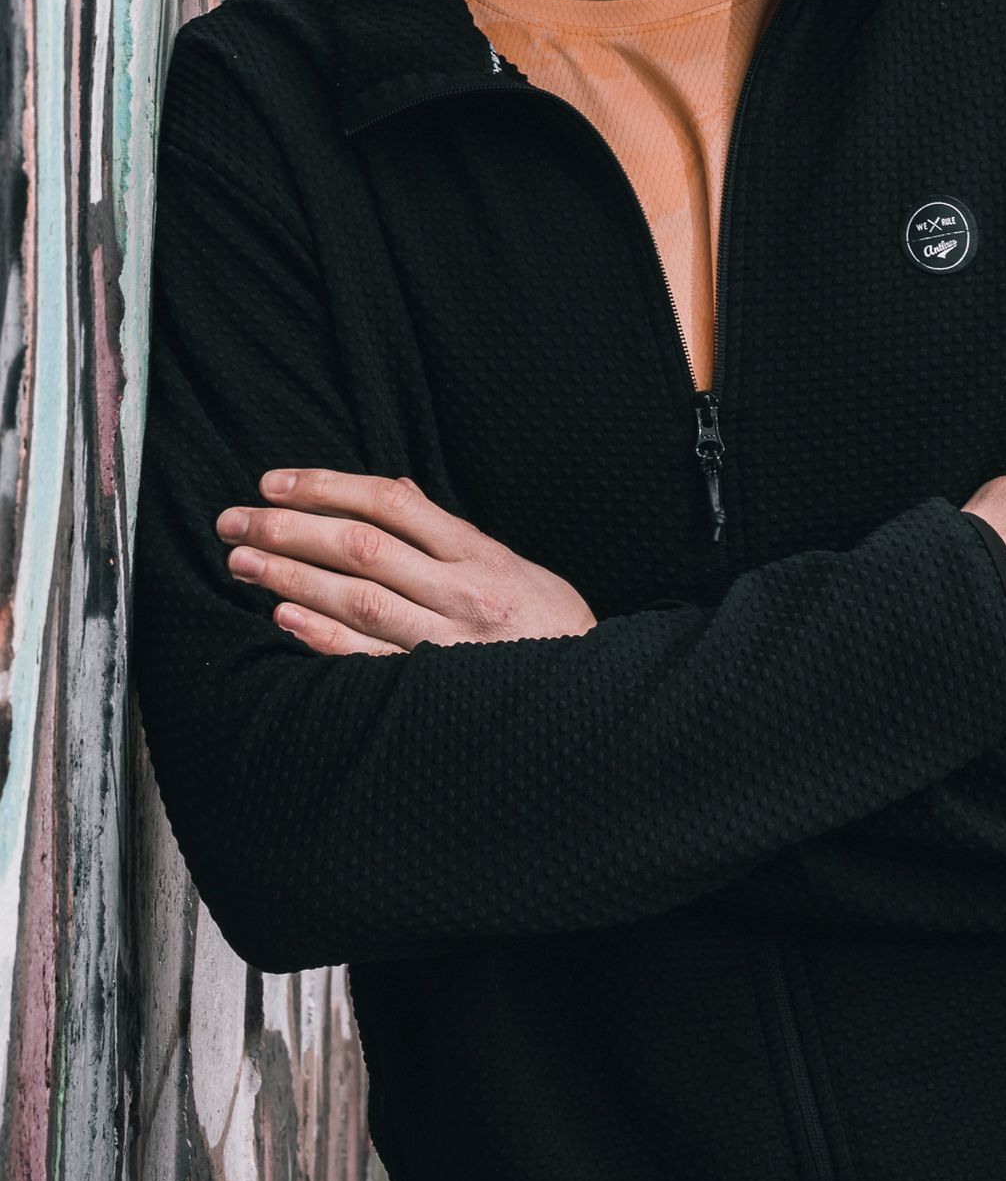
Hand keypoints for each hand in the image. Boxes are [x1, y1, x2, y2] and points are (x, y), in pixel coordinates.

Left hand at [215, 469, 596, 655]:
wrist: (593, 697)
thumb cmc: (545, 625)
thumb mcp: (509, 563)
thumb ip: (449, 532)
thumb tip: (389, 491)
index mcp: (479, 553)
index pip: (392, 504)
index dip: (328, 487)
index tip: (275, 483)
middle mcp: (462, 592)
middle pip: (362, 547)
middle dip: (290, 529)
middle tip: (236, 521)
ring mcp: (448, 642)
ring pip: (357, 598)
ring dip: (292, 577)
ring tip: (243, 562)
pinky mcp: (435, 689)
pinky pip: (369, 659)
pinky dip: (323, 636)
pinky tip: (284, 617)